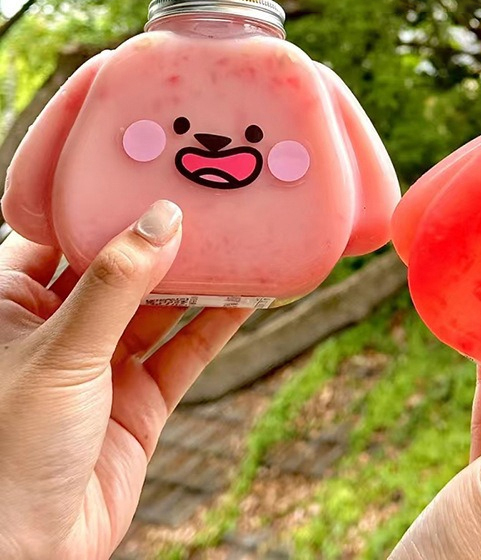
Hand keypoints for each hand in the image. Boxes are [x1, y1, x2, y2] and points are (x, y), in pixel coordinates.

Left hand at [0, 201, 251, 559]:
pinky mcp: (140, 401)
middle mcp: (60, 328)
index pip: (62, 234)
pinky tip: (251, 297)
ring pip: (160, 307)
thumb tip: (162, 220)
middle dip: (163, 238)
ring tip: (241, 238)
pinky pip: (185, 351)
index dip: (103, 200)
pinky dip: (219, 325)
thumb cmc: (8, 449)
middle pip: (121, 267)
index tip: (148, 166)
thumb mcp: (60, 352)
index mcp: (11, 304)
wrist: (28, 554)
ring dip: (200, 279)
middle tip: (208, 197)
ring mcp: (103, 365)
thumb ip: (115, 285)